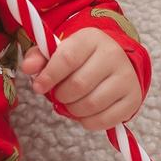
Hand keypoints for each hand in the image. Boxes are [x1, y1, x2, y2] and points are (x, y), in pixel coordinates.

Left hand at [20, 28, 143, 131]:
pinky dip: (88, 122)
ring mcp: (126, 77)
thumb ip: (40, 58)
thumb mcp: (59, 51)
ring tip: (72, 102)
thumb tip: (28, 68)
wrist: (114, 63)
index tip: (38, 86)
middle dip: (62, 95)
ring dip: (73, 110)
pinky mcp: (132, 99)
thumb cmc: (80, 58)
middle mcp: (113, 55)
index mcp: (91, 38)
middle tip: (60, 94)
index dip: (49, 76)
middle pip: (78, 85)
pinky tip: (85, 113)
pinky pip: (104, 120)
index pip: (67, 58)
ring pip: (91, 104)